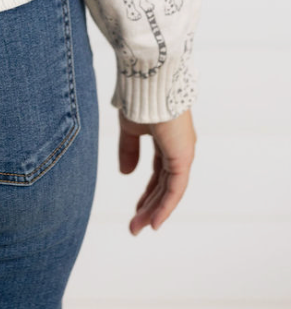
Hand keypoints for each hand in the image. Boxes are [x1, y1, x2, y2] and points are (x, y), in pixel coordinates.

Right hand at [118, 107, 195, 233]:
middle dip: (149, 206)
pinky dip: (165, 205)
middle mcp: (178, 148)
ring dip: (154, 210)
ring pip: (169, 190)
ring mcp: (182, 153)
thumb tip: (125, 173)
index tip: (136, 210)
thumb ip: (128, 150)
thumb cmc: (139, 97)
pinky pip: (175, 188)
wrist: (149, 80)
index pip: (159, 173)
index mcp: (167, 140)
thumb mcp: (130, 128)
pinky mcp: (183, 157)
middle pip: (164, 186)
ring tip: (139, 228)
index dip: (148, 192)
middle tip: (135, 227)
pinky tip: (154, 221)